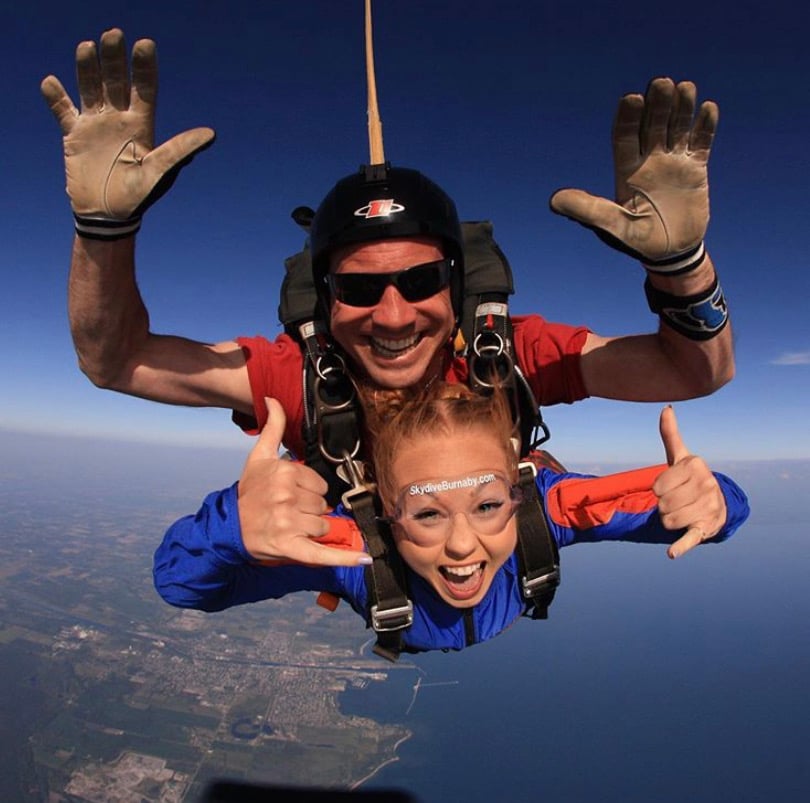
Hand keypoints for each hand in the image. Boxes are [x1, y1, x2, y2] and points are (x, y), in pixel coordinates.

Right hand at [41, 28, 214, 221]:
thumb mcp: (161, 171)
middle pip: (115, 80)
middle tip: (113, 35)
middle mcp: (119, 119)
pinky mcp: (74, 135)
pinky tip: (51, 82)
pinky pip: (63, 110)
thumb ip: (181, 150)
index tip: (145, 43)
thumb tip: (211, 134)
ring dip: (87, 67)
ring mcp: (96, 125)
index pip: (144, 88)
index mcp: (141, 124)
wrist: (108, 216)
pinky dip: (56, 97)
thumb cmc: (139, 197)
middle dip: (114, 58)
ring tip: (87, 47)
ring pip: (90, 87)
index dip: (144, 66)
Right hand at [238, 398, 369, 566]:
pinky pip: (323, 553)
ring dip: (312, 529)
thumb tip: (271, 398)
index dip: (309, 491)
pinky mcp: (290, 546)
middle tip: (288, 512)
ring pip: (324, 526)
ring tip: (289, 526)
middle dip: (310, 509)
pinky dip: (345, 558)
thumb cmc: (250, 493)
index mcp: (285, 473)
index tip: (291, 495)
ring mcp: (289, 522)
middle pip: (323, 505)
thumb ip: (272, 427)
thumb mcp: (259, 457)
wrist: (229, 526)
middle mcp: (287, 496)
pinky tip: (364, 560)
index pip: (321, 485)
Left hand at [550, 77, 717, 262]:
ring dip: (681, 108)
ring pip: (676, 128)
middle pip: (651, 125)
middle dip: (656, 104)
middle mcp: (649, 161)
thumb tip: (554, 200)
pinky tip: (708, 108)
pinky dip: (705, 126)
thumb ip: (589, 210)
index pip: (624, 137)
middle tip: (661, 83)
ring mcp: (672, 163)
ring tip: (685, 87)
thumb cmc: (638, 241)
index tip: (632, 98)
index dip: (628, 118)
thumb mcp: (612, 226)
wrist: (671, 253)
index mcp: (627, 171)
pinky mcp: (695, 169)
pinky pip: (701, 142)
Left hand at [654, 406, 726, 558]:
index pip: (657, 486)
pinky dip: (680, 546)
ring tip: (681, 512)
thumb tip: (665, 408)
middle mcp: (705, 485)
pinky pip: (689, 538)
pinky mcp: (706, 528)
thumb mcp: (681, 457)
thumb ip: (671, 434)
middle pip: (662, 504)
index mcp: (695, 466)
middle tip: (676, 501)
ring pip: (667, 520)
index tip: (670, 486)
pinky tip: (671, 552)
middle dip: (663, 505)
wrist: (717, 504)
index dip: (659, 489)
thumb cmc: (690, 478)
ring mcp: (708, 507)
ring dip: (668, 519)